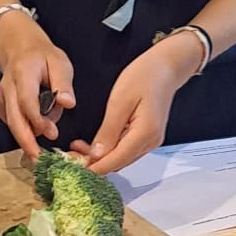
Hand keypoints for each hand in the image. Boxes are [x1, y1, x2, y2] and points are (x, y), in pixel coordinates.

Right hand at [0, 12, 74, 158]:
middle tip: (39, 160)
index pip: (27, 101)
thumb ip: (63, 84)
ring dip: (27, 137)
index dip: (38, 120)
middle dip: (26, 141)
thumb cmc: (43, 57)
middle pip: (14, 118)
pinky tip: (38, 130)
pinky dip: (24, 130)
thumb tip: (68, 104)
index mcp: (23, 74)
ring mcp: (1, 97)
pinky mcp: (0, 105)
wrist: (19, 48)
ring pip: (11, 123)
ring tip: (42, 149)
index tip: (52, 133)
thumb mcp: (60, 63)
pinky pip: (11, 122)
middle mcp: (8, 87)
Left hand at [72, 35, 200, 175]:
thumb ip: (108, 131)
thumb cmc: (145, 76)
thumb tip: (96, 155)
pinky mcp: (147, 137)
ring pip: (121, 159)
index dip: (94, 168)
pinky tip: (95, 144)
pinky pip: (126, 150)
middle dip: (94, 163)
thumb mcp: (120, 101)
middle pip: (118, 163)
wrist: (165, 68)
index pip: (116, 161)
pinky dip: (109, 150)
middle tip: (70, 155)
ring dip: (100, 158)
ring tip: (78, 148)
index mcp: (145, 133)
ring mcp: (150, 141)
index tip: (73, 167)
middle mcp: (150, 142)